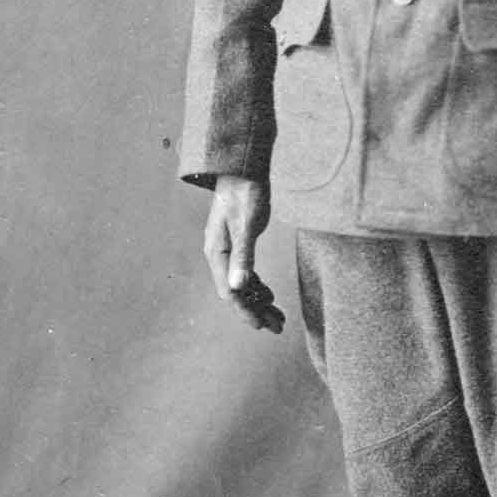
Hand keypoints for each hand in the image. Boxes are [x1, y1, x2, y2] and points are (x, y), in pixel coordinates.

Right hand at [203, 176, 284, 332]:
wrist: (244, 169)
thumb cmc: (246, 193)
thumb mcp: (247, 225)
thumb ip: (243, 256)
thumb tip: (239, 286)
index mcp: (218, 253)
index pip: (230, 292)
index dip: (246, 311)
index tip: (262, 326)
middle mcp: (219, 255)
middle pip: (237, 293)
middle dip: (256, 312)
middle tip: (277, 327)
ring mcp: (228, 250)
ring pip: (243, 285)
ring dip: (259, 302)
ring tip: (278, 317)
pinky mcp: (238, 244)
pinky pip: (246, 274)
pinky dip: (258, 287)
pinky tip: (270, 295)